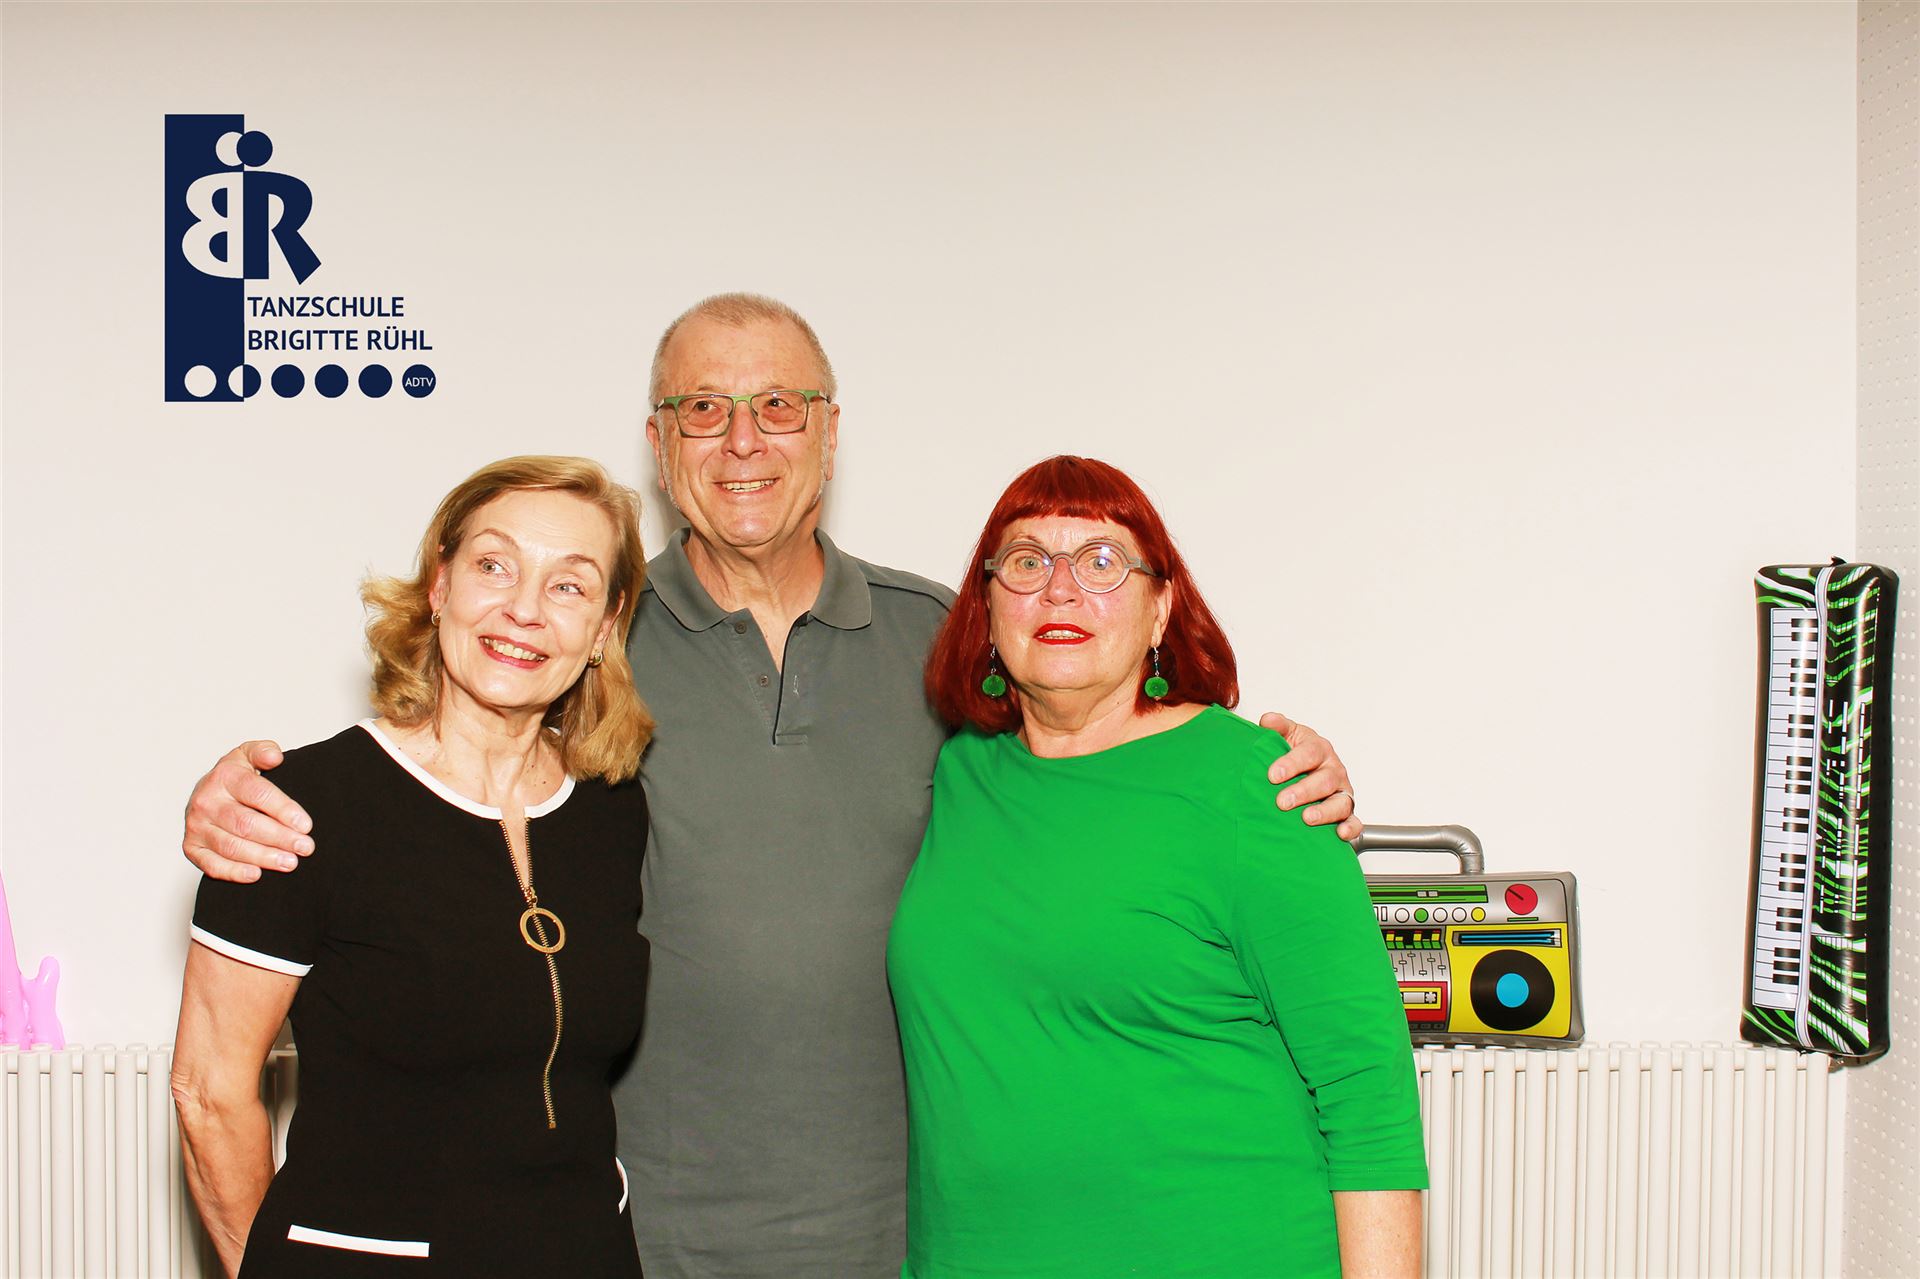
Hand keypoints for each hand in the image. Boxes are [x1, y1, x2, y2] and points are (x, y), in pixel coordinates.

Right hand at [182, 742, 311, 881]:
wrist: (206, 793)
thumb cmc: (236, 777)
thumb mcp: (249, 756)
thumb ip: (263, 751)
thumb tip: (275, 756)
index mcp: (224, 776)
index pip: (257, 793)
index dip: (283, 810)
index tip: (305, 825)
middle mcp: (206, 801)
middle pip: (246, 823)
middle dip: (279, 837)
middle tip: (305, 847)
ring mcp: (196, 825)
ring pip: (231, 846)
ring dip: (263, 857)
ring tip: (290, 863)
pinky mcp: (191, 846)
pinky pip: (210, 864)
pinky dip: (233, 872)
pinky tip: (256, 874)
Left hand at [1259, 712, 1361, 843]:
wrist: (1306, 770)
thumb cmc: (1296, 754)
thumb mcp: (1286, 735)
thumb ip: (1277, 727)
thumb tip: (1267, 720)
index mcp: (1319, 749)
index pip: (1309, 753)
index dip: (1292, 763)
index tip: (1273, 775)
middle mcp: (1334, 770)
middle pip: (1324, 780)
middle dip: (1304, 791)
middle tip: (1282, 802)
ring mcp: (1341, 792)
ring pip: (1341, 802)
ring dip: (1325, 812)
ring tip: (1307, 818)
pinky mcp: (1346, 813)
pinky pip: (1355, 821)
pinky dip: (1351, 828)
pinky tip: (1340, 834)